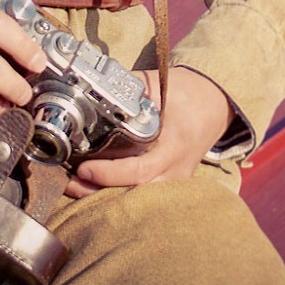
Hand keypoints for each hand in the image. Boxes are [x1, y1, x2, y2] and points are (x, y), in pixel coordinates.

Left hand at [64, 66, 233, 197]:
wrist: (215, 104)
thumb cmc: (186, 91)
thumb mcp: (159, 83)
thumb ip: (130, 89)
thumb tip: (95, 89)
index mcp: (174, 143)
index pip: (139, 169)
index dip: (110, 174)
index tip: (84, 168)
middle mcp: (176, 169)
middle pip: (135, 194)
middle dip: (98, 193)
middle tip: (69, 183)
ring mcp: (176, 181)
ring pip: (138, 201)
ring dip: (105, 197)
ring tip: (75, 187)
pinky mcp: (172, 184)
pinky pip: (144, 197)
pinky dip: (119, 195)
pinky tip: (95, 190)